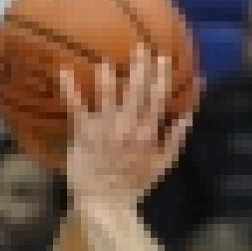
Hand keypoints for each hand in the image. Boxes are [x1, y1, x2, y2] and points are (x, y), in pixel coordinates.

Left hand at [61, 46, 194, 208]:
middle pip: (135, 92)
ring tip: (105, 59)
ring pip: (107, 96)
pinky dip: (70, 89)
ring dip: (107, 76)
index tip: (162, 57)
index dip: (160, 76)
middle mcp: (128, 128)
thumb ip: (176, 137)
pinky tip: (63, 71)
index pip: (158, 98)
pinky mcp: (83, 135)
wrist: (105, 203)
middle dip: (139, 68)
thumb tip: (188, 113)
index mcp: (148, 132)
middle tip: (139, 47)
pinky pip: (76, 108)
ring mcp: (105, 130)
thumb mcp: (163, 164)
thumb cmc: (134, 184)